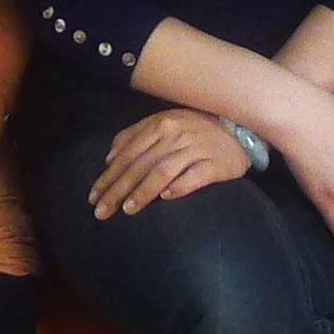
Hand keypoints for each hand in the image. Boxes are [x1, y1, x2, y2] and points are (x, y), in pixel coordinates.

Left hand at [89, 109, 249, 219]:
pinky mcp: (215, 164)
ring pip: (163, 171)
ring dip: (143, 191)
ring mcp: (196, 149)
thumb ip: (136, 135)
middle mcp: (176, 134)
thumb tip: (110, 156)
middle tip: (102, 211)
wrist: (239, 129)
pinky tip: (166, 199)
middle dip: (118, 189)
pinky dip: (179, 187)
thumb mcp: (165, 122)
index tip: (94, 197)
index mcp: (161, 124)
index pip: (128, 154)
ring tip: (128, 210)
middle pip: (141, 165)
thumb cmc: (196, 129)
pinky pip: (194, 177)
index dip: (109, 176)